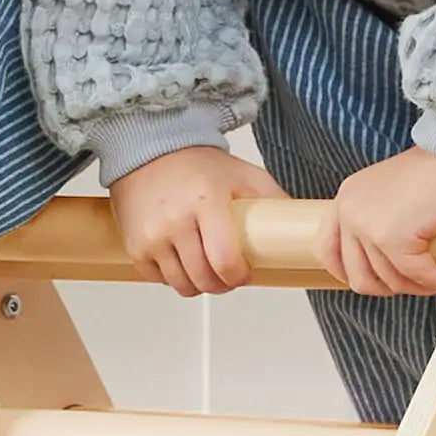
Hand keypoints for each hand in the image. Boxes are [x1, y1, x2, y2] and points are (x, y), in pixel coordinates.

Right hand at [111, 143, 283, 298]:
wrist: (149, 150)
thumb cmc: (197, 165)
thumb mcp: (243, 174)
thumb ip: (272, 199)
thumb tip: (301, 226)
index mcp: (206, 203)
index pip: (225, 261)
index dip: (239, 276)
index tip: (244, 273)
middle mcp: (175, 222)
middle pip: (204, 279)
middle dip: (222, 284)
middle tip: (228, 275)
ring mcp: (151, 236)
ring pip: (181, 285)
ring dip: (198, 284)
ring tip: (207, 269)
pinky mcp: (134, 245)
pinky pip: (159, 279)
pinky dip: (174, 276)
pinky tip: (183, 260)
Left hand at [325, 147, 435, 299]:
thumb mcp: (397, 193)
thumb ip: (386, 218)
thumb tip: (395, 263)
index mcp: (346, 200)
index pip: (327, 250)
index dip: (349, 274)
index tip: (378, 283)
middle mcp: (348, 213)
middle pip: (358, 276)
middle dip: (393, 287)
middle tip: (424, 283)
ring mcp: (366, 226)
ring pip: (391, 281)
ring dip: (421, 287)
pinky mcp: (392, 237)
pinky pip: (416, 275)